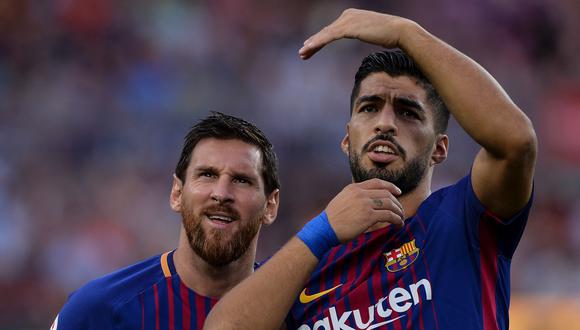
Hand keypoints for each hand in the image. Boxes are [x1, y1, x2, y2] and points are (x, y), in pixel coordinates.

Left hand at [298, 9, 415, 59]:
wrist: (400, 31)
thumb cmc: (390, 35)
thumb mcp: (372, 33)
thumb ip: (364, 33)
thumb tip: (366, 36)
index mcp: (352, 16)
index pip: (332, 30)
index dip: (320, 40)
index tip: (311, 50)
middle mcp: (348, 15)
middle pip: (326, 32)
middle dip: (313, 43)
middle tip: (302, 54)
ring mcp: (348, 20)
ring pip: (325, 34)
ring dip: (312, 45)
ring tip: (302, 54)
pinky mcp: (349, 27)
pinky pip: (329, 36)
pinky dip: (318, 43)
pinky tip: (309, 48)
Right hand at [325, 178, 403, 242]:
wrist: (324, 229)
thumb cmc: (332, 219)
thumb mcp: (342, 200)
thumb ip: (355, 197)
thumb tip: (369, 202)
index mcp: (354, 187)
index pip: (377, 182)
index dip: (390, 186)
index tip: (398, 192)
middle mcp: (360, 193)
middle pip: (386, 193)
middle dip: (397, 202)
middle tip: (400, 211)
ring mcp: (365, 204)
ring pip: (390, 204)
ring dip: (398, 212)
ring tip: (400, 219)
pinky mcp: (368, 216)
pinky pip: (389, 215)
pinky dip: (397, 220)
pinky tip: (398, 224)